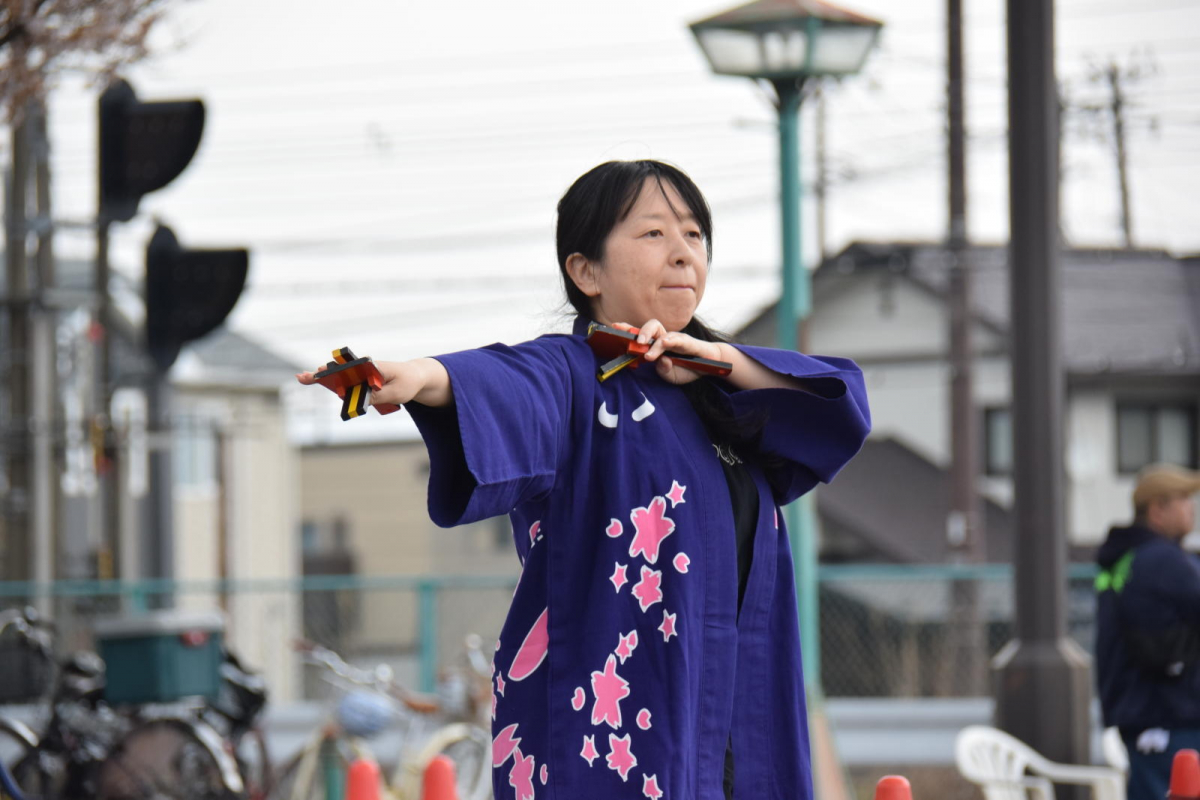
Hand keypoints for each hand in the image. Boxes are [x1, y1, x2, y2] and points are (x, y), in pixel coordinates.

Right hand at [296, 359, 449, 406]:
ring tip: (302, 379)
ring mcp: (363, 375)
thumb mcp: (397, 392)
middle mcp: (365, 368)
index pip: (352, 367)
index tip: (323, 371)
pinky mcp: (363, 382)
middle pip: (341, 372)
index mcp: (374, 367)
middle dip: (323, 375)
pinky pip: (347, 384)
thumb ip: (378, 397)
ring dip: (324, 379)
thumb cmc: (407, 382)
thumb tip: (358, 400)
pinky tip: (317, 381)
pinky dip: (332, 384)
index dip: (337, 371)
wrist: (415, 377)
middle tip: (302, 377)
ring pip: (341, 378)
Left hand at [612, 320, 723, 384]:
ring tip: (647, 353)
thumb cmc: (687, 369)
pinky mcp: (689, 343)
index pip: (641, 334)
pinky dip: (671, 341)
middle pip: (650, 327)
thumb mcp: (671, 376)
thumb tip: (660, 362)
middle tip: (633, 343)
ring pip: (662, 332)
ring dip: (652, 338)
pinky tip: (666, 344)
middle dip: (638, 331)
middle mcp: (665, 338)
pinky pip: (679, 340)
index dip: (628, 330)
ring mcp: (676, 339)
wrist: (710, 366)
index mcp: (657, 345)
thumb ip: (663, 371)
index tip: (614, 327)